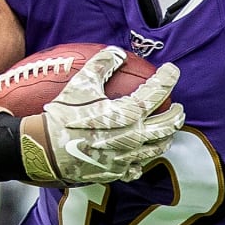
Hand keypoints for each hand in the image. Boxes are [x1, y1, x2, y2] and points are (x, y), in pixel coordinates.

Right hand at [20, 46, 183, 183]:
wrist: (45, 150)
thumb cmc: (62, 116)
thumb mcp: (80, 85)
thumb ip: (101, 65)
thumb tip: (116, 52)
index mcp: (127, 114)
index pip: (157, 93)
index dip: (168, 78)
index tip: (172, 70)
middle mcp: (132, 137)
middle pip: (167, 126)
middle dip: (176, 115)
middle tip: (179, 107)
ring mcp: (126, 158)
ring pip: (157, 148)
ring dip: (166, 137)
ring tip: (167, 130)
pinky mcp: (115, 172)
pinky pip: (137, 168)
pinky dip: (143, 160)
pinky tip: (141, 155)